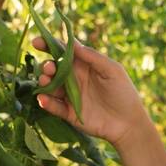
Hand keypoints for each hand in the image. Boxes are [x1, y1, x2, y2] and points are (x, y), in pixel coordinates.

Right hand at [33, 36, 150, 149]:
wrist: (129, 123)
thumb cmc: (124, 93)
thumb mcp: (113, 71)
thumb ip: (93, 57)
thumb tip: (73, 43)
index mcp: (84, 65)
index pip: (63, 51)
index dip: (49, 44)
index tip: (37, 42)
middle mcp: (74, 79)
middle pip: (53, 68)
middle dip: (46, 65)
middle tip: (49, 67)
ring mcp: (70, 96)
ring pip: (50, 86)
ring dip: (44, 81)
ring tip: (46, 80)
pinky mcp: (69, 113)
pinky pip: (53, 106)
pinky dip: (46, 102)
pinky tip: (43, 99)